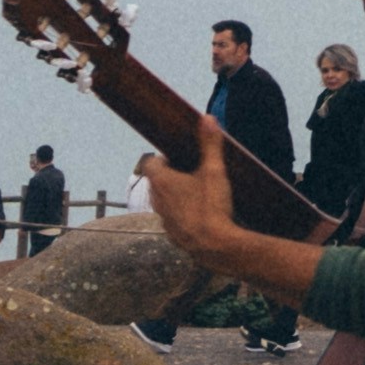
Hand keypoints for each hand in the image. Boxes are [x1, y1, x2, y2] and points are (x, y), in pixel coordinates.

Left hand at [136, 135, 237, 264]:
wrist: (214, 246)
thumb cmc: (211, 206)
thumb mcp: (214, 171)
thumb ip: (210, 144)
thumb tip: (207, 118)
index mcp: (162, 182)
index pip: (150, 163)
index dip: (162, 158)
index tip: (179, 157)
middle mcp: (157, 200)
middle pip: (157, 182)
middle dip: (172, 175)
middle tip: (192, 172)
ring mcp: (163, 219)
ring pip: (164, 201)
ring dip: (176, 195)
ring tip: (198, 193)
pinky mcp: (173, 235)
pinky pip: (173, 219)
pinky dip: (182, 214)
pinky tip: (202, 214)